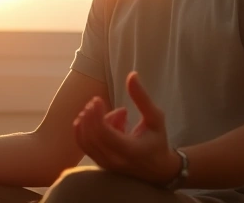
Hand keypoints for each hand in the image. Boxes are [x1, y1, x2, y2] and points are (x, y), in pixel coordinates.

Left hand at [73, 71, 181, 185]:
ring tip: (108, 115)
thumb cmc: (158, 141)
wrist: (158, 170)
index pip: (104, 133)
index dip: (96, 114)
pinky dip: (86, 130)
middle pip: (91, 136)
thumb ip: (142, 98)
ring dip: (89, 123)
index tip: (97, 99)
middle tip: (97, 101)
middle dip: (91, 115)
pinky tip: (101, 121)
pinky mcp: (100, 164)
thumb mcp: (155, 117)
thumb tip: (132, 75)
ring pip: (85, 141)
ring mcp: (105, 164)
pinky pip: (85, 146)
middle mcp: (115, 160)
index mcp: (130, 150)